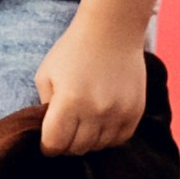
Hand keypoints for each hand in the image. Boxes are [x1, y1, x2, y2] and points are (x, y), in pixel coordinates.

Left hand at [34, 10, 145, 158]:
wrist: (112, 30)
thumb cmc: (73, 50)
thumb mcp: (46, 74)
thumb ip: (45, 106)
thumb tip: (49, 131)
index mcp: (68, 102)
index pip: (54, 144)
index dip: (47, 146)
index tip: (47, 142)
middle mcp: (95, 111)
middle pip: (77, 148)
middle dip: (67, 145)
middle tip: (65, 132)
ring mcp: (118, 113)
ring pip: (98, 147)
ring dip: (88, 141)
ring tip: (84, 125)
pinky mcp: (135, 111)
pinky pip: (120, 139)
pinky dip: (108, 137)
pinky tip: (101, 123)